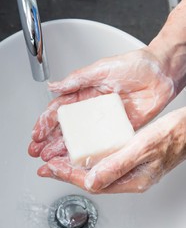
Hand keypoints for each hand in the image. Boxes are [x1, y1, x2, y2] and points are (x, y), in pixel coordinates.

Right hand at [29, 47, 174, 160]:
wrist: (161, 75)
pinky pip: (101, 144)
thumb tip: (54, 86)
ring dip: (64, 150)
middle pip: (66, 128)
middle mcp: (91, 110)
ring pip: (80, 139)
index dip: (45, 122)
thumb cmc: (135, 66)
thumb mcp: (102, 68)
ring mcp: (103, 122)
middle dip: (49, 140)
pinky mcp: (117, 131)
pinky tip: (78, 161)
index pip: (59, 110)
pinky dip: (89, 153)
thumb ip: (77, 79)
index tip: (36, 133)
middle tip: (37, 152)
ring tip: (50, 159)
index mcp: (84, 94)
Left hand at [37, 107, 185, 193]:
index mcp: (132, 180)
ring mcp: (129, 171)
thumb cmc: (172, 137)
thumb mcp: (144, 148)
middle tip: (47, 168)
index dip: (69, 174)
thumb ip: (118, 165)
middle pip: (91, 180)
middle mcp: (129, 178)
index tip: (52, 168)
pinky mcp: (129, 161)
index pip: (93, 182)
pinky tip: (81, 155)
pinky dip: (88, 160)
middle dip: (66, 173)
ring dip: (75, 167)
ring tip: (57, 163)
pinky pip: (103, 164)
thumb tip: (93, 181)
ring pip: (95, 173)